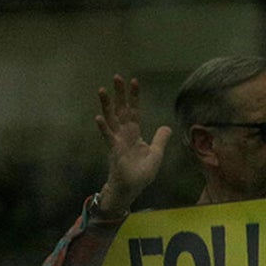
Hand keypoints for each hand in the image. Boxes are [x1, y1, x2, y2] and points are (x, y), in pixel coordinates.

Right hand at [94, 75, 171, 211]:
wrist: (131, 189)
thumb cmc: (141, 173)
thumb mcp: (156, 154)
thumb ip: (160, 140)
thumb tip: (166, 127)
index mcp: (134, 133)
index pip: (134, 111)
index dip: (134, 97)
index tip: (134, 81)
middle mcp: (124, 134)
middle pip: (121, 110)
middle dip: (119, 94)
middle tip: (117, 76)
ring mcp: (117, 141)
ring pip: (111, 119)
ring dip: (106, 105)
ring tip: (102, 90)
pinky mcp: (113, 151)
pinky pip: (107, 137)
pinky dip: (103, 128)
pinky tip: (98, 117)